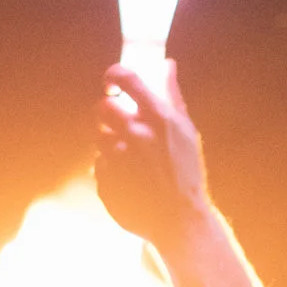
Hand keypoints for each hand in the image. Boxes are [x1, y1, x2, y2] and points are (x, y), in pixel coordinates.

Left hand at [95, 62, 209, 246]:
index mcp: (158, 118)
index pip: (125, 78)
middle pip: (102, 107)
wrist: (181, 221)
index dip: (113, 75)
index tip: (111, 82)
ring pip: (99, 138)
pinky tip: (130, 181)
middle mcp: (136, 134)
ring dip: (111, 145)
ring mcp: (119, 159)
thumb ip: (172, 95)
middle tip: (121, 127)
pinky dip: (111, 170)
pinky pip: (99, 166)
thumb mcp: (186, 131)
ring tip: (132, 162)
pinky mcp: (106, 181)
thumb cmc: (187, 173)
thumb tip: (167, 64)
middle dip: (108, 114)